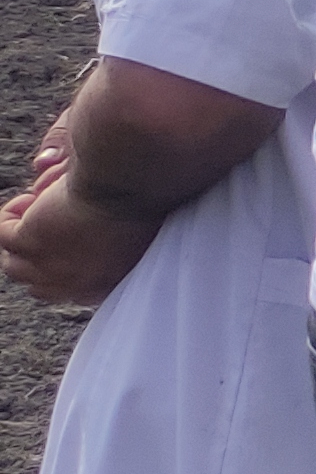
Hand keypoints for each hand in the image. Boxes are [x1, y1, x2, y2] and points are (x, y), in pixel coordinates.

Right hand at [2, 168, 163, 311]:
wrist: (132, 180)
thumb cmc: (143, 194)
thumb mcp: (130, 226)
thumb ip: (107, 236)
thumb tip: (74, 223)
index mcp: (110, 282)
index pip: (77, 292)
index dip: (64, 269)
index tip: (64, 245)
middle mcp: (80, 283)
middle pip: (41, 286)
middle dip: (39, 259)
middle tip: (46, 228)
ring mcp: (52, 267)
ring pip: (16, 266)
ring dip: (21, 239)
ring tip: (37, 210)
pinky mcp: (30, 242)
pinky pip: (3, 236)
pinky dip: (10, 216)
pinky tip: (31, 199)